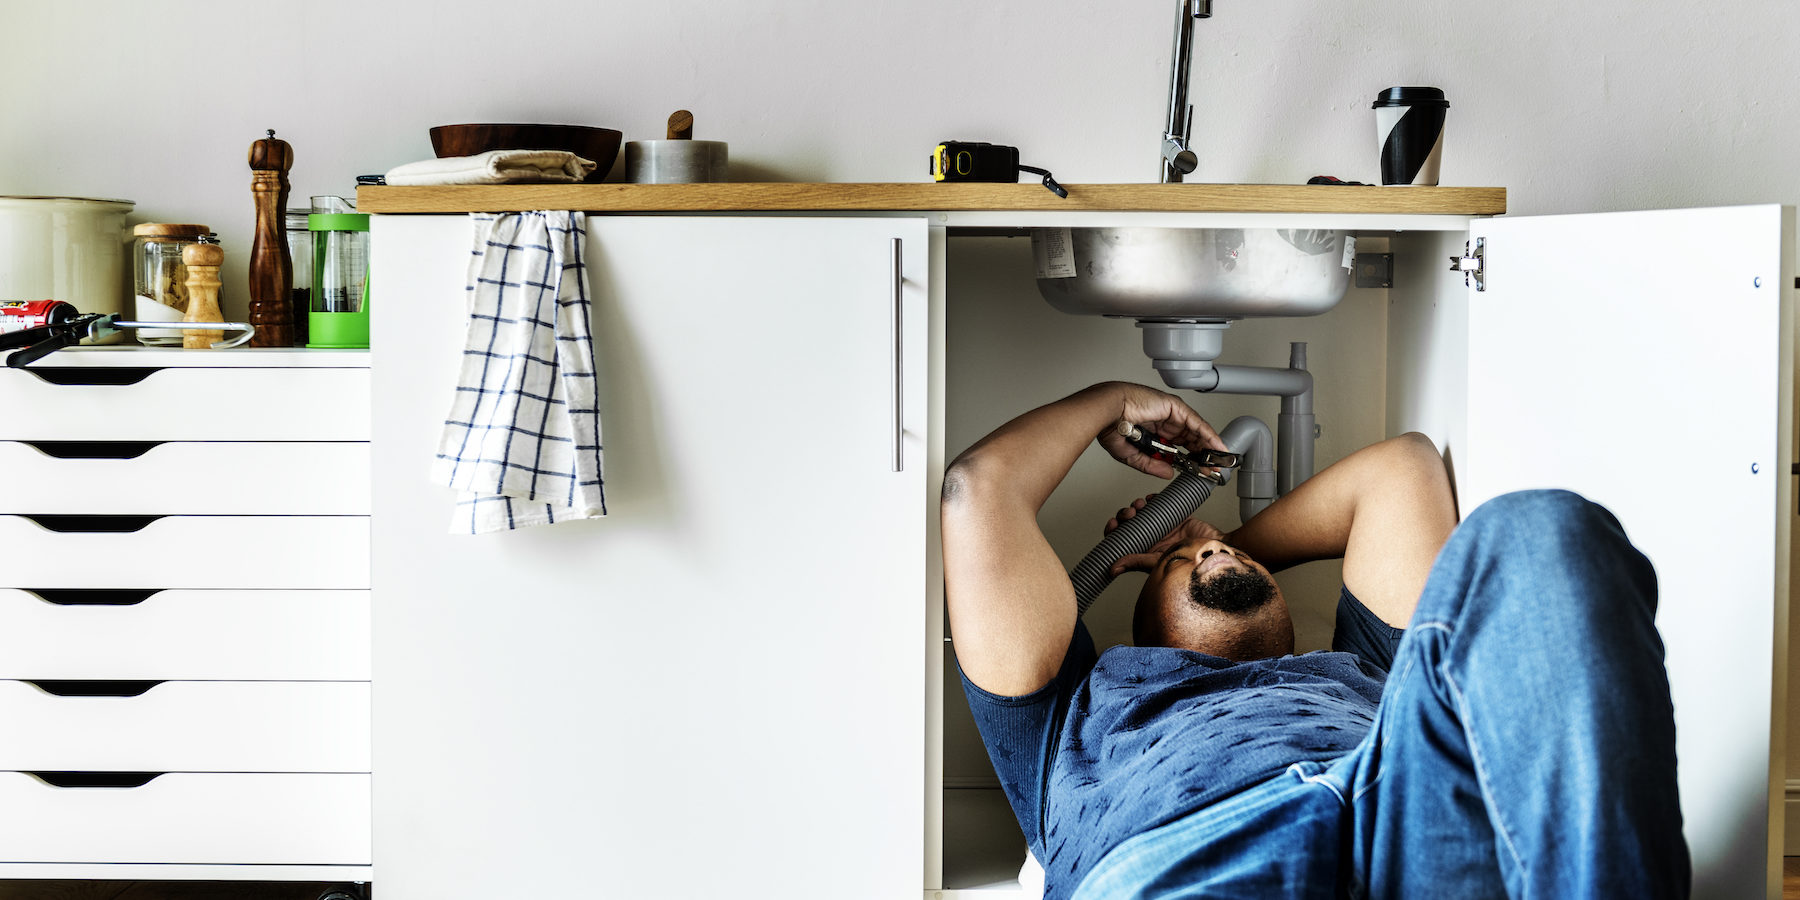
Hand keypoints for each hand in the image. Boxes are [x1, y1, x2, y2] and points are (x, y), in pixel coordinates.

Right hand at [1088, 382, 1224, 479]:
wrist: (1106, 412)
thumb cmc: (1111, 427)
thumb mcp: (1133, 455)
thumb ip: (1151, 465)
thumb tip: (1168, 473)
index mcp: (1154, 431)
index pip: (1179, 446)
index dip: (1190, 459)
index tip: (1199, 471)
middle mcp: (1164, 421)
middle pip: (1191, 439)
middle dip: (1203, 454)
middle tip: (1213, 468)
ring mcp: (1170, 413)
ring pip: (1196, 431)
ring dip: (1209, 446)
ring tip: (1219, 460)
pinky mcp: (1175, 407)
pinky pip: (1196, 422)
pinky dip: (1208, 434)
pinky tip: (1216, 446)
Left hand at [1103, 493, 1226, 575]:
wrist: (1216, 548)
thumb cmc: (1192, 561)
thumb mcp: (1159, 561)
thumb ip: (1137, 561)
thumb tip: (1113, 568)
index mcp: (1145, 551)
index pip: (1122, 540)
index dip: (1114, 531)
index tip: (1113, 524)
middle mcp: (1151, 539)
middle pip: (1129, 524)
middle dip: (1125, 515)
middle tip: (1130, 514)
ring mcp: (1162, 527)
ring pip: (1141, 512)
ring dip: (1136, 506)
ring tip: (1140, 505)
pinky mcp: (1173, 516)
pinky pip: (1158, 504)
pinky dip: (1152, 499)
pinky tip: (1151, 499)